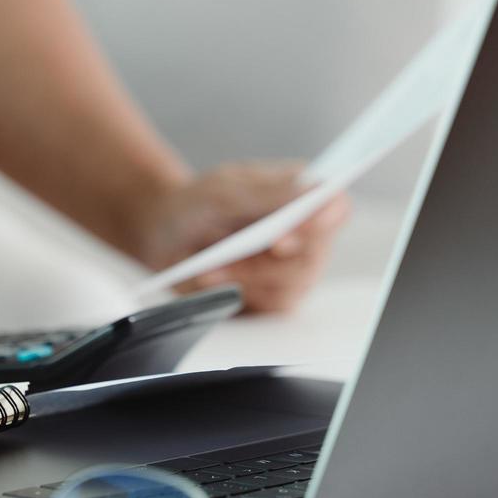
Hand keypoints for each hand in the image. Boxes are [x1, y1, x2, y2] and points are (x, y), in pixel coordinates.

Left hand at [133, 162, 350, 311]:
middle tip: (236, 255)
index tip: (284, 235)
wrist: (162, 236)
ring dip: (248, 278)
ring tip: (211, 267)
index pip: (335, 207)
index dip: (322, 222)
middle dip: (270, 261)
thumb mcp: (221, 190)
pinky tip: (211, 281)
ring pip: (294, 286)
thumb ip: (266, 193)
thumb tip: (314, 191)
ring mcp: (290, 266)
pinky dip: (240, 295)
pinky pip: (272, 307)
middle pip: (316, 255)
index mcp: (298, 193)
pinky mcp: (272, 294)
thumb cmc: (193, 204)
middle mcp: (303, 232)